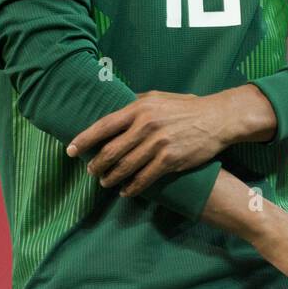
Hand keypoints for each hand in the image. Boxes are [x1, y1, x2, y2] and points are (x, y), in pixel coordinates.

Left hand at [66, 86, 274, 195]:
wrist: (217, 118)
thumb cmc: (185, 107)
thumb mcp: (158, 97)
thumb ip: (135, 105)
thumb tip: (113, 111)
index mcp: (139, 108)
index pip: (103, 126)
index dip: (84, 140)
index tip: (70, 150)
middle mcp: (146, 125)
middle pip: (111, 151)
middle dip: (96, 164)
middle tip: (91, 171)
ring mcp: (158, 144)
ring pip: (125, 167)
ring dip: (111, 178)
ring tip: (106, 182)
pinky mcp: (170, 160)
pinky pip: (144, 178)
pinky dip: (132, 187)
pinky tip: (126, 191)